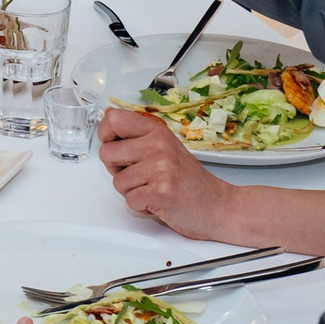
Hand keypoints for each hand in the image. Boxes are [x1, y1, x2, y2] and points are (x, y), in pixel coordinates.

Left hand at [97, 107, 238, 241]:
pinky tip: (158, 202)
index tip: (115, 145)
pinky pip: (130, 201)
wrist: (219, 206)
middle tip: (141, 176)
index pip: (114, 120)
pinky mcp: (161, 192)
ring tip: (154, 190)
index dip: (106, 135)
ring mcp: (161, 169)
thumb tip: (109, 116)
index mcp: (157, 132)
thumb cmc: (189, 180)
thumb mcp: (165, 147)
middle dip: (117, 169)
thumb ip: (137, 135)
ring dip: (132, 192)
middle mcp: (158, 146)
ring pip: (118, 181)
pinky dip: (141, 207)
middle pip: (107, 153)